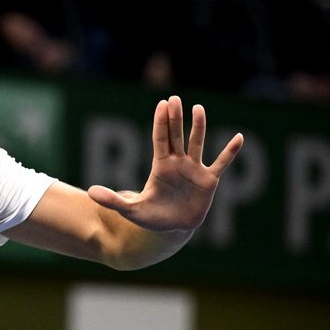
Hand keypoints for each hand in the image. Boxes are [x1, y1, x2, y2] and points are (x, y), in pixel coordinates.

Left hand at [87, 96, 243, 232]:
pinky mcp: (209, 181)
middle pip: (176, 135)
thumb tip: (89, 193)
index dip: (160, 123)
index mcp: (160, 166)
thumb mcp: (130, 210)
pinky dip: (230, 151)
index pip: (160, 139)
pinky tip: (239, 137)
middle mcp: (178, 163)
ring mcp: (194, 170)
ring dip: (199, 127)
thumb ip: (112, 200)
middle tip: (175, 99)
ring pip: (197, 143)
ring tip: (198, 108)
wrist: (172, 230)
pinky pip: (221, 163)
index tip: (162, 104)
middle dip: (176, 118)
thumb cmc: (151, 218)